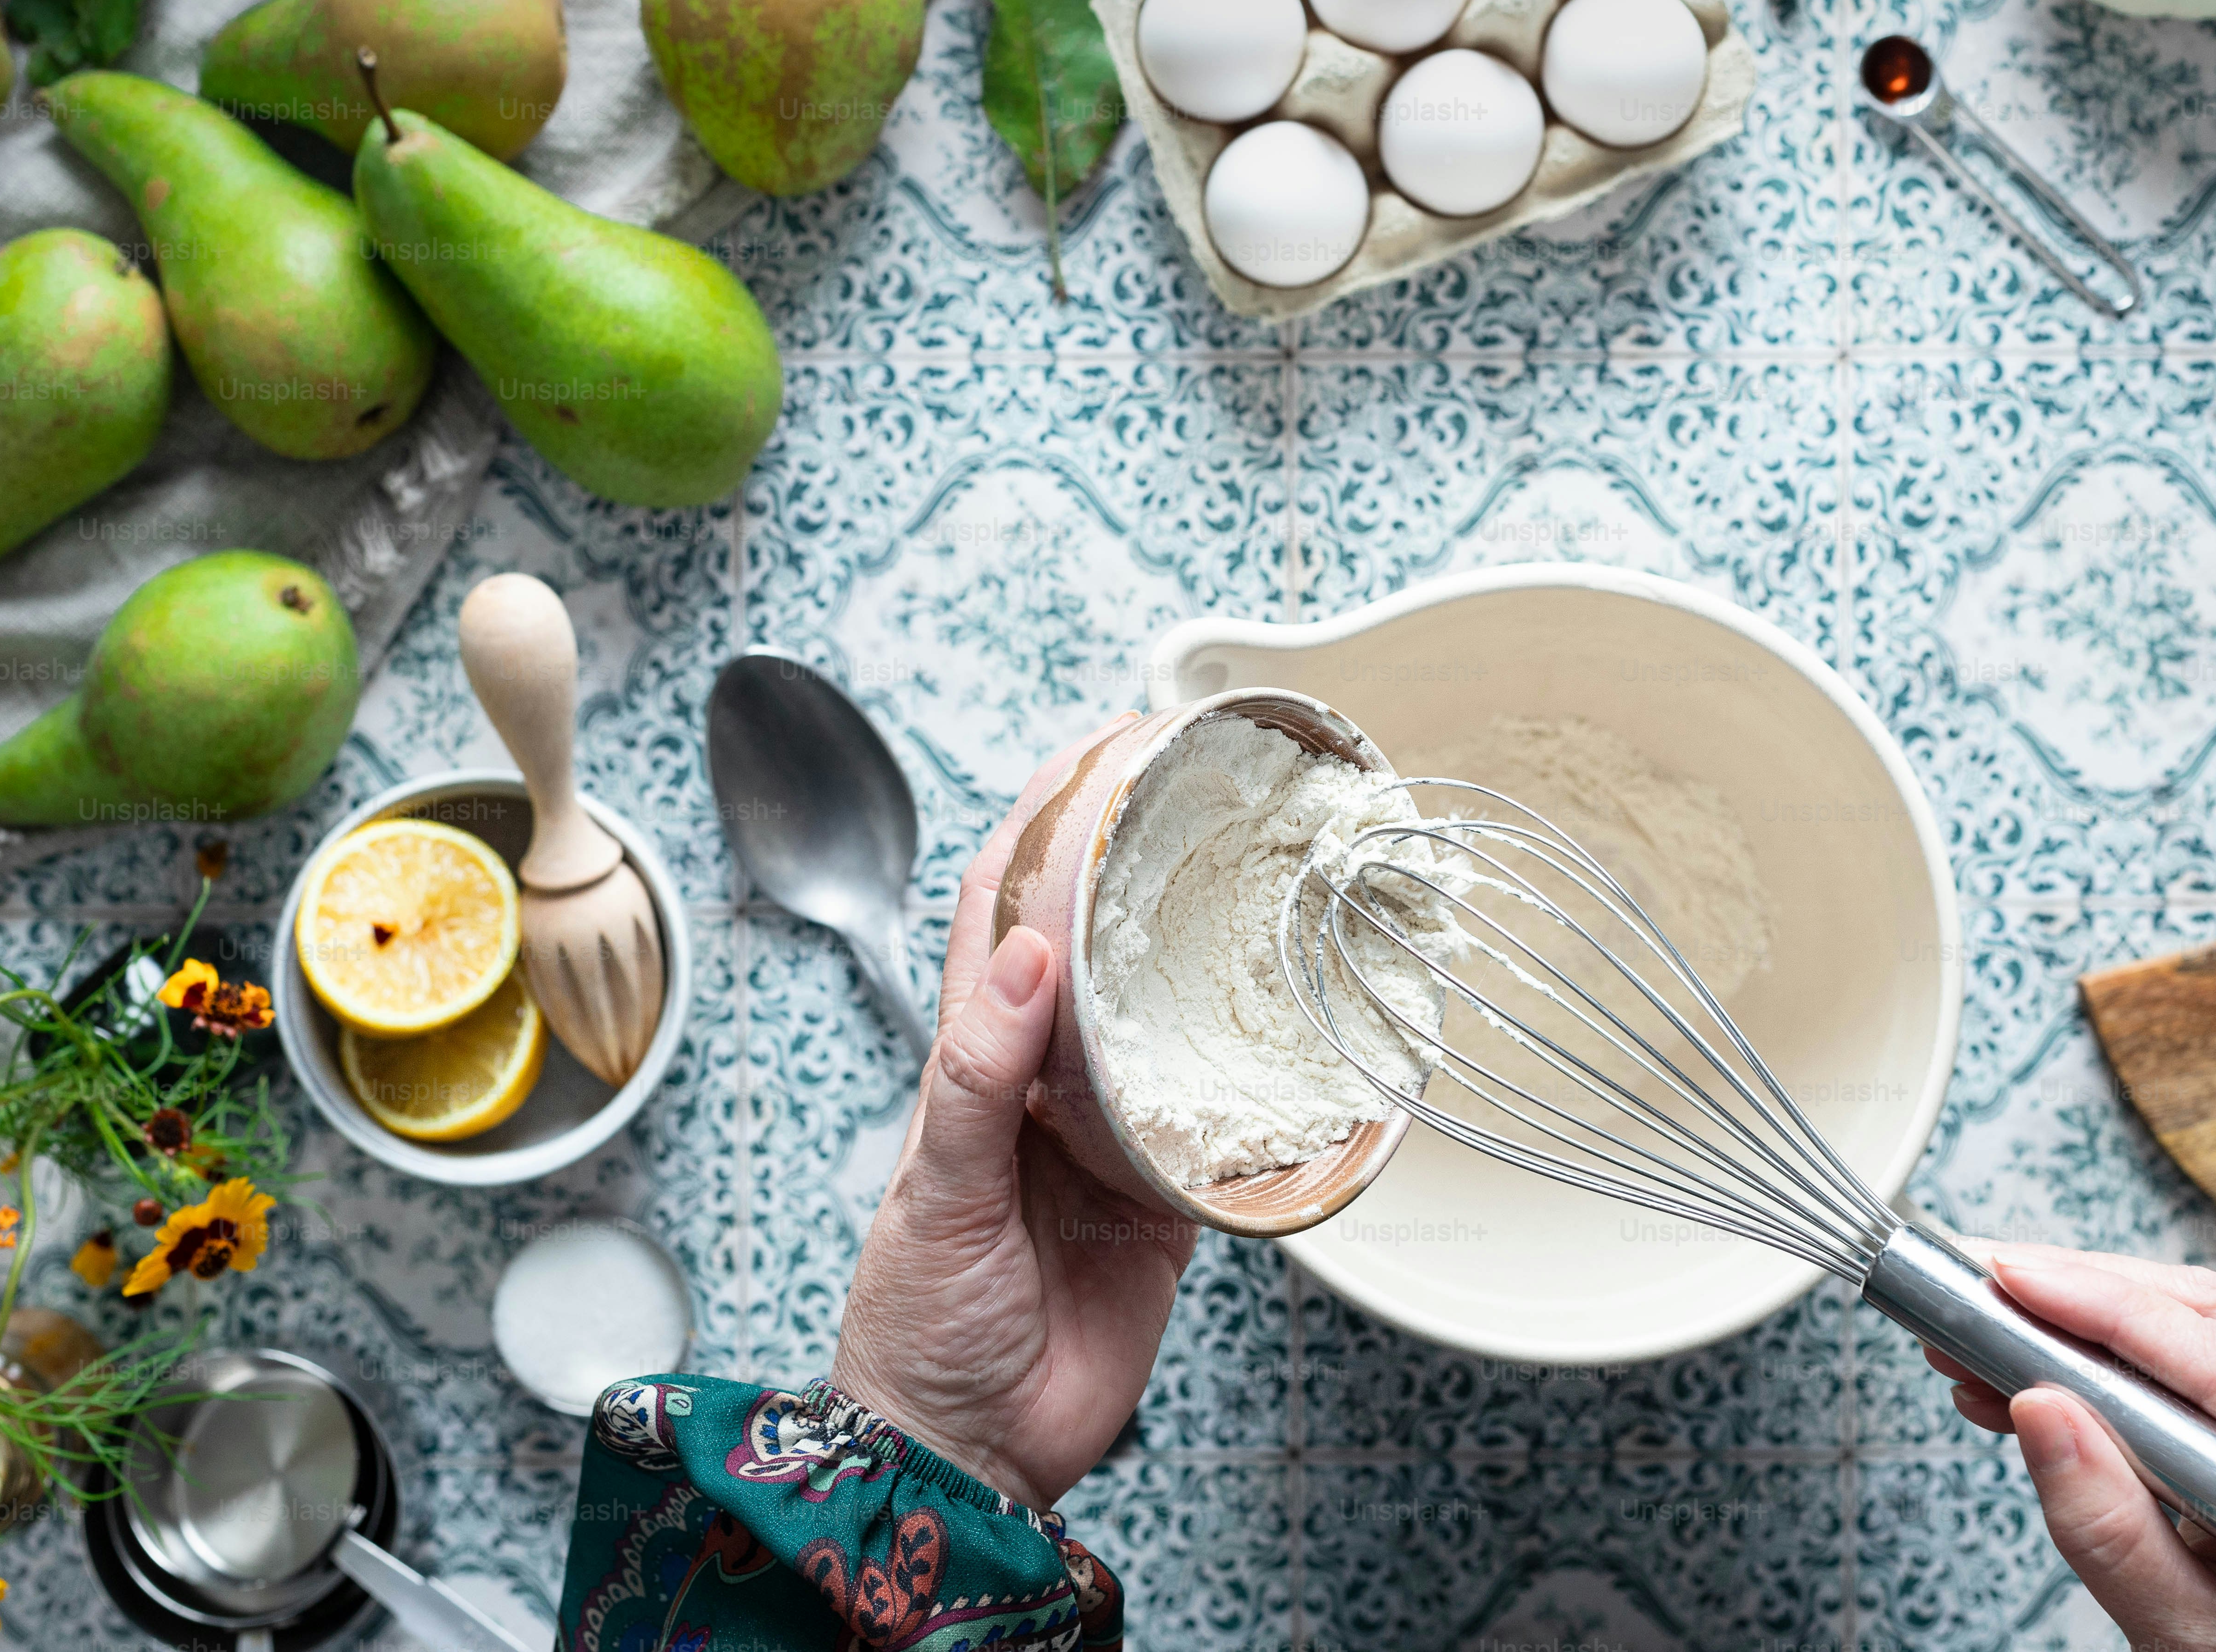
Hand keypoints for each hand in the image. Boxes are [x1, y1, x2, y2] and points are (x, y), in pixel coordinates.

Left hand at [831, 718, 1197, 1510]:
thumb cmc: (918, 1325)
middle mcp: (1047, 1093)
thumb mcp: (937, 1192)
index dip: (1035, 837)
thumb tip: (1024, 955)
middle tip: (1200, 806)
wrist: (967, 1454)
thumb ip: (978, 1077)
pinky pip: (1220, 1133)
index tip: (1086, 761)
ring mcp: (1109, 1146)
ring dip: (1203, 971)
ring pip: (1165, 1033)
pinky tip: (1296, 1050)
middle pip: (1098, 960)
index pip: (1003, 925)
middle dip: (1138, 882)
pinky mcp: (1167, 1209)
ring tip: (1265, 898)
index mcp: (976, 1071)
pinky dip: (1257, 1095)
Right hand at [1925, 1243, 2215, 1651]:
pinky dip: (2104, 1354)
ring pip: (2199, 1325)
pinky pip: (2194, 1360)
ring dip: (2084, 1316)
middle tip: (1980, 1282)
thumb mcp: (2177, 1633)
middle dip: (2081, 1293)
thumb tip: (2038, 1405)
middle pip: (2213, 1322)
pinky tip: (2031, 1366)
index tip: (2014, 1281)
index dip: (2110, 1309)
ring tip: (1985, 1327)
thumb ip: (2107, 1531)